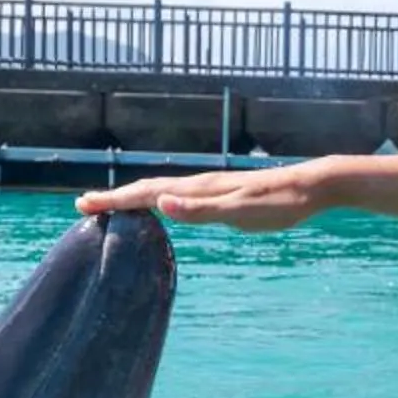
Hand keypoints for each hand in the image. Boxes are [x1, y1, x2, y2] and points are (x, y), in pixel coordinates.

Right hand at [76, 164, 323, 232]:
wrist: (313, 186)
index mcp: (199, 189)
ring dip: (134, 197)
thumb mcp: (242, 212)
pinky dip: (159, 200)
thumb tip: (161, 203)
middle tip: (84, 204)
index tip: (84, 203)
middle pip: (148, 189)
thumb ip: (202, 210)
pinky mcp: (224, 194)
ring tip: (113, 204)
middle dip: (116, 197)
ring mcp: (211, 188)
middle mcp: (200, 185)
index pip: (146, 193)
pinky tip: (163, 208)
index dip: (115, 199)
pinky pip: (179, 196)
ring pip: (162, 191)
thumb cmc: (280, 203)